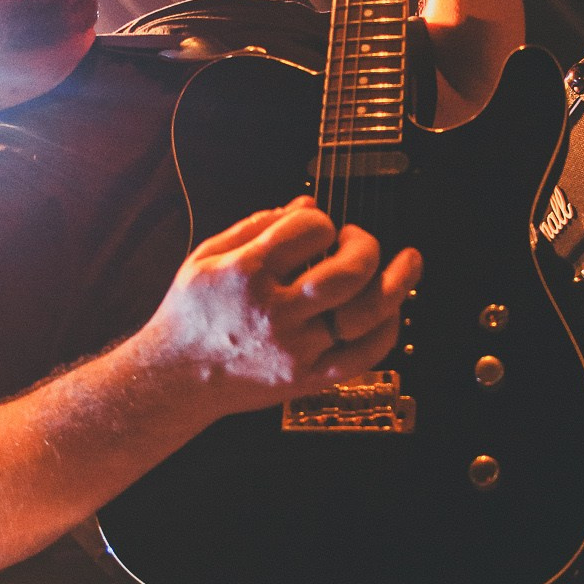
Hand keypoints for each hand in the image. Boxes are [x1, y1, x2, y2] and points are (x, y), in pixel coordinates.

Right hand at [148, 200, 419, 415]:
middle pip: (348, 273)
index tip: (315, 230)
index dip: (321, 221)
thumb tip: (309, 203)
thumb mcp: (208, 256)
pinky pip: (364, 356)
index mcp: (245, 274)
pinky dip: (388, 328)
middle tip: (357, 241)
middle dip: (366, 245)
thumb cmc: (192, 314)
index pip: (310, 229)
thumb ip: (258, 224)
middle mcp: (274, 313)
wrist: (176, 380)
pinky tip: (391, 308)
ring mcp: (294, 350)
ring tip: (406, 263)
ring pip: (365, 315)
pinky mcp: (307, 379)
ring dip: (396, 283)